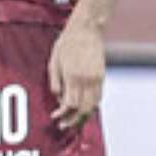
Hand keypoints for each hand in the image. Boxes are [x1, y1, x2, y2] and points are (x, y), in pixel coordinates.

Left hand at [48, 16, 104, 130]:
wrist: (86, 30)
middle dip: (73, 120)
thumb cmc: (67, 44)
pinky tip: (83, 108)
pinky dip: (91, 106)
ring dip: (83, 116)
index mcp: (73, 76)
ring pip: (92, 106)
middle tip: (64, 125)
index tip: (55, 117)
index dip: (62, 114)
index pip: (70, 104)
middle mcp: (87, 80)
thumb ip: (54, 82)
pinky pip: (98, 97)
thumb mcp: (53, 62)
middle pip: (83, 109)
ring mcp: (96, 78)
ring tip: (74, 121)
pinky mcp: (102, 76)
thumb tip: (58, 99)